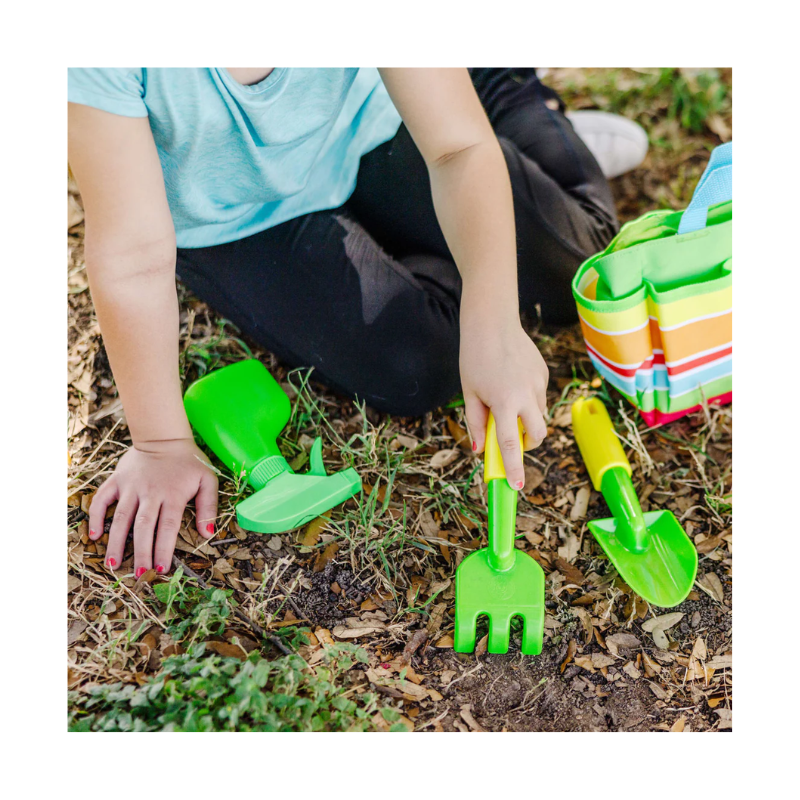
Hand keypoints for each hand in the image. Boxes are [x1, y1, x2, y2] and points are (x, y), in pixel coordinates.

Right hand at [87, 438, 217, 575]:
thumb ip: (209, 507)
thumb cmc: (189, 462)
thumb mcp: (207, 480)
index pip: (167, 528)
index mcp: (172, 495)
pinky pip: (102, 499)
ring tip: (113, 564)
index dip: (163, 549)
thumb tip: (208, 534)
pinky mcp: (117, 480)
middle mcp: (150, 493)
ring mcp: (131, 487)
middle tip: (139, 575)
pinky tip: (94, 535)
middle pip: (143, 527)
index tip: (160, 569)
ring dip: (116, 542)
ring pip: (121, 517)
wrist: (164, 437)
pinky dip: (96, 516)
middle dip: (141, 553)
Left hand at [459, 310, 548, 490]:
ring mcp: (538, 384)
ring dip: (526, 420)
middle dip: (527, 444)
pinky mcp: (543, 374)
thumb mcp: (469, 393)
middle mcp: (526, 395)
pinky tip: (511, 381)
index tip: (517, 486)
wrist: (492, 322)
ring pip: (539, 415)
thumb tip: (480, 449)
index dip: (514, 468)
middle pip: (537, 434)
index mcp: (504, 402)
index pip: (510, 444)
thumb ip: (475, 423)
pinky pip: (538, 396)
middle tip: (512, 441)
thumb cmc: (474, 358)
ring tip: (505, 401)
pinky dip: (527, 400)